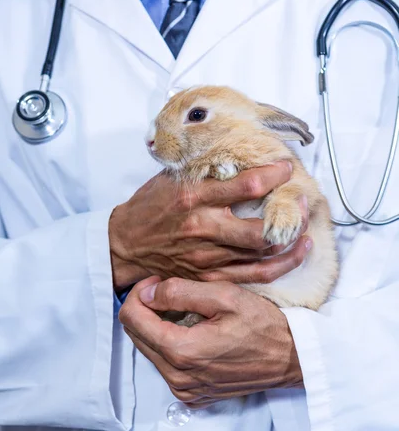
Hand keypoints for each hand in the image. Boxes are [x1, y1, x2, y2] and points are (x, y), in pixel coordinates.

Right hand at [109, 163, 309, 291]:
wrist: (125, 246)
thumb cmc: (149, 208)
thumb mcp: (171, 178)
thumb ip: (203, 169)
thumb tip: (237, 154)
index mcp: (194, 197)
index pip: (247, 185)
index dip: (275, 175)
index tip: (286, 168)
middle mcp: (203, 228)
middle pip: (262, 229)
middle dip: (290, 215)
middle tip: (302, 202)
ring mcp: (208, 256)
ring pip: (263, 254)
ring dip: (292, 240)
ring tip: (305, 227)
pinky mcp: (210, 276)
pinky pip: (254, 275)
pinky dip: (281, 265)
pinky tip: (295, 253)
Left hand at [119, 276, 302, 406]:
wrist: (291, 359)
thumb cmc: (264, 326)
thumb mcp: (225, 296)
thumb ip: (180, 292)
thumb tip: (148, 293)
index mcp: (182, 351)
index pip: (131, 319)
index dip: (139, 294)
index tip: (156, 283)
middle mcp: (178, 377)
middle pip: (136, 336)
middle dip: (146, 309)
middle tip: (168, 292)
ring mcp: (185, 390)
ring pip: (149, 351)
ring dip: (157, 327)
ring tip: (184, 311)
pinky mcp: (193, 395)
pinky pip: (166, 367)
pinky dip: (170, 347)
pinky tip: (192, 333)